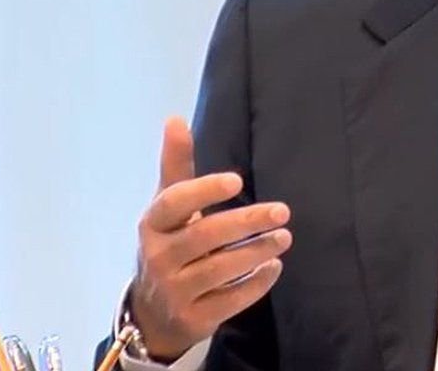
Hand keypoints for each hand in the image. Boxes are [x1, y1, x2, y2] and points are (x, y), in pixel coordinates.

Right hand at [129, 117, 292, 359]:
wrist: (153, 313)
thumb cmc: (170, 245)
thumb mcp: (169, 207)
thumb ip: (177, 166)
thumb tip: (174, 118)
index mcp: (152, 224)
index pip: (174, 204)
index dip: (204, 191)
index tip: (238, 179)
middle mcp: (159, 257)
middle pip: (203, 236)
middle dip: (246, 223)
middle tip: (283, 211)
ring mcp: (174, 291)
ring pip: (219, 270)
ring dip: (256, 252)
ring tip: (284, 238)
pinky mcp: (194, 318)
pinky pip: (229, 301)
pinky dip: (255, 285)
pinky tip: (274, 268)